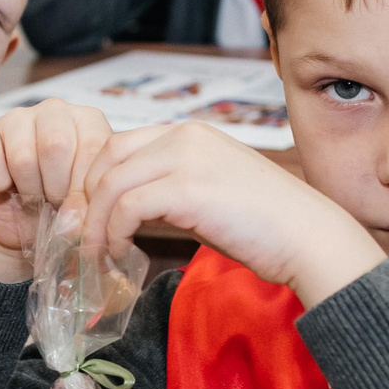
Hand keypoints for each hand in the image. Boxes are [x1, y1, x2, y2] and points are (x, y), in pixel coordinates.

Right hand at [0, 99, 116, 282]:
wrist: (27, 224)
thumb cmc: (65, 206)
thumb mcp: (88, 203)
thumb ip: (90, 199)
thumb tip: (74, 215)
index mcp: (89, 120)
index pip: (92, 147)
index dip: (84, 187)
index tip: (81, 208)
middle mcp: (55, 110)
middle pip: (55, 145)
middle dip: (56, 187)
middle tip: (54, 200)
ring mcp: (17, 118)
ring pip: (21, 156)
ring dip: (28, 189)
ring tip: (33, 195)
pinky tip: (5, 186)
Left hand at [81, 122, 383, 309]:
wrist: (309, 238)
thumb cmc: (267, 227)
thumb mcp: (210, 196)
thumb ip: (170, 194)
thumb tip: (128, 213)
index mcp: (191, 134)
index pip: (119, 146)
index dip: (95, 184)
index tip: (89, 221)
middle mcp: (185, 136)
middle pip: (106, 159)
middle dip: (85, 201)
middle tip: (80, 238)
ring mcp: (186, 158)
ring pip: (109, 184)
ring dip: (93, 224)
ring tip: (95, 255)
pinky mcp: (187, 188)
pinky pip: (125, 207)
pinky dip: (111, 233)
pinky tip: (118, 254)